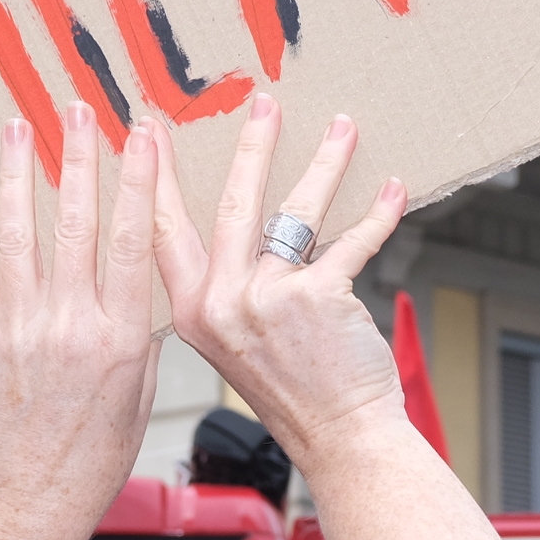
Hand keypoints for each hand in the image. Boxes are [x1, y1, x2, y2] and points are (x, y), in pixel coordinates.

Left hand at [0, 105, 159, 539]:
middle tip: (76, 107)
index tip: (141, 132)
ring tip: (18, 125)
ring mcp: (21, 330)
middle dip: (78, 157)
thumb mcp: (140, 391)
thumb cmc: (95, 454)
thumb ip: (135, 329)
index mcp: (122, 334)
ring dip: (19, 174)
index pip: (134, 238)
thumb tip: (134, 278)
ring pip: (20, 235)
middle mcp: (72, 323)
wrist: (35, 500)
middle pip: (77, 221)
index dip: (138, 179)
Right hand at [150, 95, 407, 475]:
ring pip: (297, 210)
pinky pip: (352, 239)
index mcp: (191, 310)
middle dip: (251, 145)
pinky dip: (378, 213)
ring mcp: (267, 299)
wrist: (340, 438)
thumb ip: (222, 289)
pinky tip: (392, 189)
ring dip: (325, 162)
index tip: (147, 131)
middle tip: (260, 101)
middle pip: (232, 202)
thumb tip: (237, 224)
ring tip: (342, 126)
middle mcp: (220, 302)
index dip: (153, 177)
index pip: (163, 229)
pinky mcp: (318, 297)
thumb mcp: (232, 342)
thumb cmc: (293, 390)